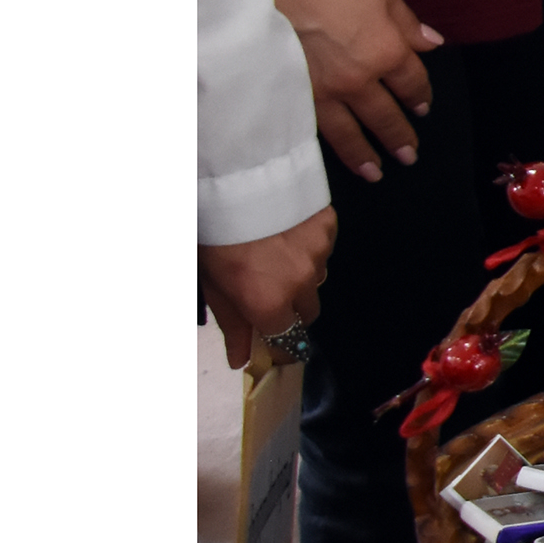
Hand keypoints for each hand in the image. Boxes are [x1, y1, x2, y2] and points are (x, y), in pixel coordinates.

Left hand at [200, 206, 335, 369]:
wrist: (239, 180)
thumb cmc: (215, 236)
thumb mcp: (213, 283)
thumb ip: (232, 324)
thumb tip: (240, 361)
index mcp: (269, 303)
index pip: (285, 335)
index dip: (273, 330)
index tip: (264, 322)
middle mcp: (302, 285)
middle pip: (308, 310)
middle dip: (290, 304)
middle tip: (268, 284)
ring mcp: (320, 254)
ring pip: (317, 277)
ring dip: (300, 274)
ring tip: (275, 250)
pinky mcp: (330, 227)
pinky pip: (323, 248)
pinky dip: (308, 246)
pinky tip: (287, 229)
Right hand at [264, 0, 440, 181]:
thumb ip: (407, 23)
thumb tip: (432, 43)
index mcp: (387, 50)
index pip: (412, 83)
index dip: (420, 96)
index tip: (422, 107)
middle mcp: (359, 78)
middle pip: (385, 115)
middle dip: (399, 136)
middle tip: (409, 155)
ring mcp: (323, 91)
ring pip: (349, 132)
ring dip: (364, 154)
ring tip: (375, 173)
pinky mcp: (292, 95)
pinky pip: (316, 128)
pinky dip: (326, 145)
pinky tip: (331, 156)